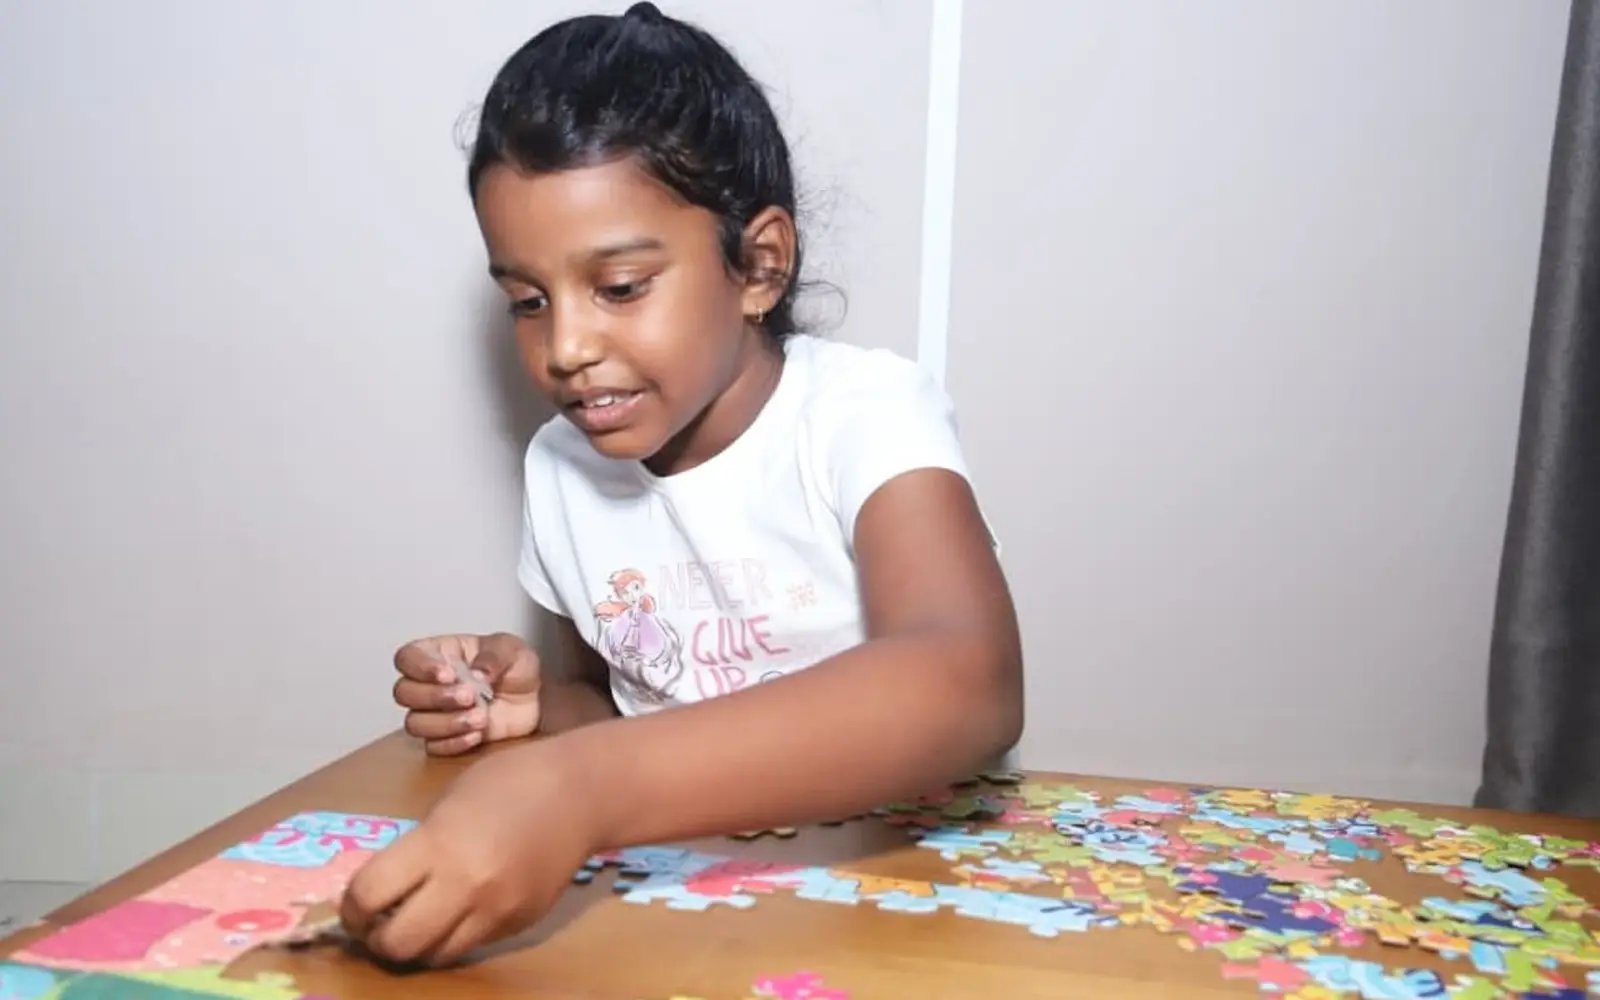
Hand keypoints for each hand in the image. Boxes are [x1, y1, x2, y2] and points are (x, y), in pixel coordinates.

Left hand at [339, 742, 594, 965]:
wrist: (581, 794)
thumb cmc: (511, 781)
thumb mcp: (450, 803)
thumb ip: (420, 846)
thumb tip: (390, 885)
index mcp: (439, 845)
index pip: (369, 895)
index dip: (351, 907)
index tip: (354, 905)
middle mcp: (465, 886)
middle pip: (398, 943)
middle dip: (379, 938)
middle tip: (380, 922)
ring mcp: (495, 911)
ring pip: (435, 956)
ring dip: (418, 944)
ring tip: (419, 920)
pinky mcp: (518, 924)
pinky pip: (472, 945)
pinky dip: (455, 936)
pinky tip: (460, 909)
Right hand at [392, 633, 540, 754]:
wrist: (535, 700)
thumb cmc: (516, 668)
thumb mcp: (512, 650)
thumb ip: (493, 657)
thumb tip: (477, 673)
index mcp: (439, 654)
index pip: (408, 658)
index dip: (421, 667)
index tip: (449, 675)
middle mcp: (429, 683)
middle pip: (404, 693)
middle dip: (435, 697)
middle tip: (469, 696)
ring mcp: (435, 713)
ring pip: (414, 723)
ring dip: (446, 723)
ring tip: (481, 717)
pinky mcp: (446, 738)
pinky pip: (433, 747)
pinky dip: (455, 743)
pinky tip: (478, 735)